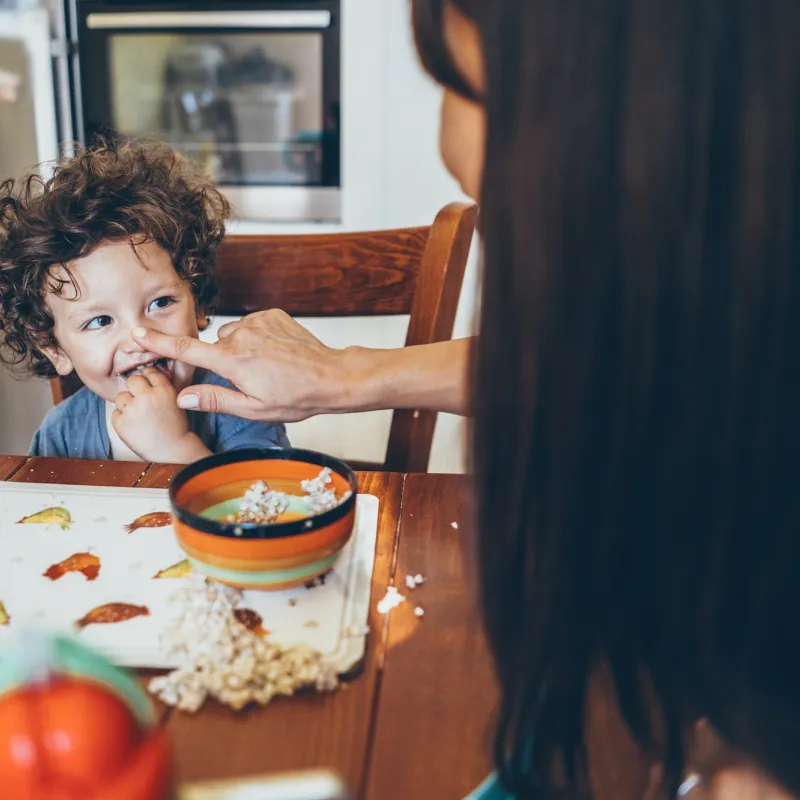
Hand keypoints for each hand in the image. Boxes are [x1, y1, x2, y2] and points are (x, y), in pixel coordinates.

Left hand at [111, 367, 210, 462]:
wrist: (172, 451)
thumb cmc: (175, 427)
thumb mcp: (175, 401)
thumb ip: (161, 388)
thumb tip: (144, 376)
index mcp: (164, 390)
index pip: (149, 372)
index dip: (148, 379)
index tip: (149, 386)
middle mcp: (147, 397)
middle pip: (133, 380)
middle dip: (135, 388)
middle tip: (141, 399)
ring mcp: (132, 410)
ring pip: (121, 396)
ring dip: (127, 404)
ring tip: (139, 416)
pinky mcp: (121, 423)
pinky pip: (116, 413)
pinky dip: (122, 419)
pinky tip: (134, 426)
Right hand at [130, 310, 350, 421]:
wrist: (329, 376)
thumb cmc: (294, 397)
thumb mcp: (251, 408)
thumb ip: (214, 399)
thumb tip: (183, 397)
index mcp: (231, 361)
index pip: (185, 351)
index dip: (158, 343)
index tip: (137, 333)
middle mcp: (240, 336)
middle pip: (215, 346)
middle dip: (224, 361)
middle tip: (251, 378)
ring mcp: (257, 322)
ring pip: (234, 336)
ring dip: (242, 349)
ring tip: (267, 366)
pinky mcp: (272, 315)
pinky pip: (253, 325)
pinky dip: (258, 337)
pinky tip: (275, 353)